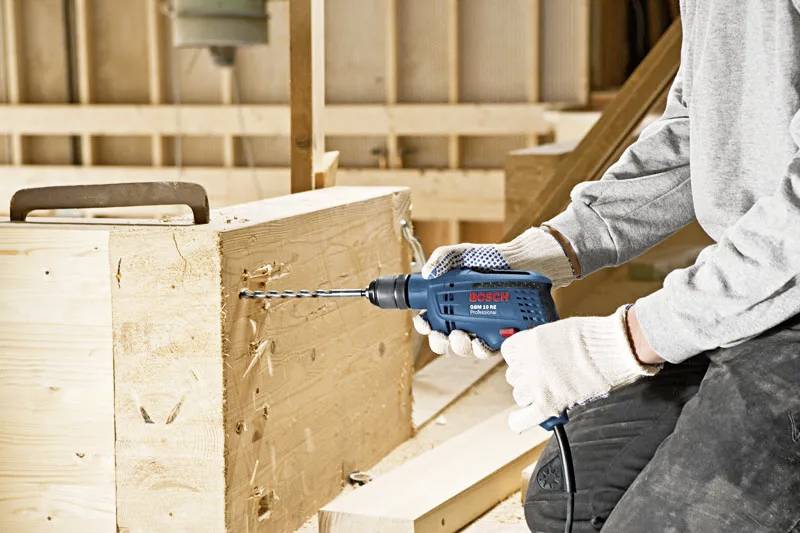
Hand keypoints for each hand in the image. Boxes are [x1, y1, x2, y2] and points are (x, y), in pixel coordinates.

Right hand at [414, 227, 576, 358]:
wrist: (521, 261)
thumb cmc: (490, 257)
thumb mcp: (461, 254)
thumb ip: (442, 258)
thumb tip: (427, 273)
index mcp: (451, 303)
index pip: (431, 320)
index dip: (424, 325)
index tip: (424, 321)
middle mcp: (464, 319)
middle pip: (445, 342)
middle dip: (440, 343)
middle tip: (443, 335)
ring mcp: (482, 328)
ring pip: (465, 349)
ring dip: (460, 348)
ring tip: (463, 336)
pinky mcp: (501, 334)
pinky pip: (489, 350)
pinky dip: (482, 349)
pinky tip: (481, 342)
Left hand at [502, 305, 661, 432]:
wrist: (614, 350)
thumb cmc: (594, 337)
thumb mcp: (559, 330)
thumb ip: (541, 343)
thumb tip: (536, 354)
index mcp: (530, 341)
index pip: (509, 353)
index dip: (519, 358)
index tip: (527, 361)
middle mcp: (529, 362)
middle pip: (514, 376)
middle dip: (527, 377)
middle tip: (545, 377)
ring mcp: (537, 384)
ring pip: (519, 396)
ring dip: (530, 396)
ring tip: (548, 392)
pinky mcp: (548, 404)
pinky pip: (522, 420)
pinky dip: (518, 422)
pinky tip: (518, 420)